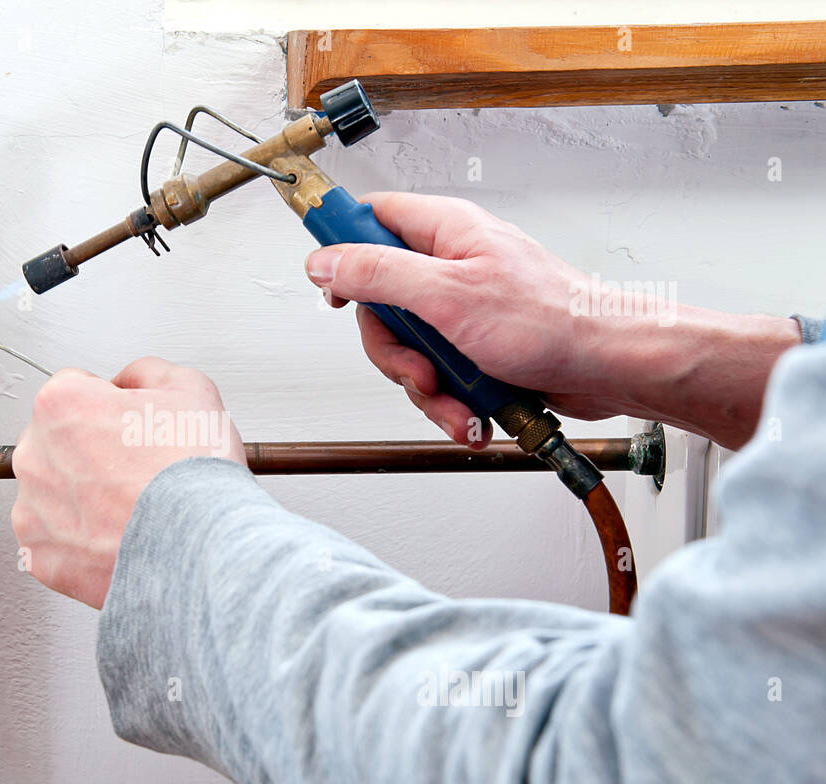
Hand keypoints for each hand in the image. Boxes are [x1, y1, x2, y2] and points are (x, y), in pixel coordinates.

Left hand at [11, 357, 245, 608]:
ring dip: (81, 495)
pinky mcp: (39, 554)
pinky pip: (53, 538)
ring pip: (52, 491)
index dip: (110, 405)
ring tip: (129, 506)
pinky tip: (116, 535)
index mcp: (61, 404)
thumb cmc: (192, 474)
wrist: (200, 548)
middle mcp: (35, 454)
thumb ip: (145, 373)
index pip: (75, 389)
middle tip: (135, 469)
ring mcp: (32, 508)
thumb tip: (128, 382)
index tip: (131, 428)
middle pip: (57, 441)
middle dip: (89, 451)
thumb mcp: (189, 388)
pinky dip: (79, 540)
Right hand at [303, 192, 798, 449]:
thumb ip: (378, 273)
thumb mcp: (447, 294)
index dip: (343, 250)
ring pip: (410, 348)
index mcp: (445, 233)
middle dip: (395, 351)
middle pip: (382, 302)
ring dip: (427, 387)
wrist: (610, 366)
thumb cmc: (552, 320)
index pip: (371, 219)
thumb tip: (326, 261)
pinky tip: (471, 411)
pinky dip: (451, 400)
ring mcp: (464, 308)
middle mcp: (452, 265)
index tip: (334, 290)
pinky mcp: (478, 346)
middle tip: (419, 367)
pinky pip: (440, 374)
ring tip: (457, 400)